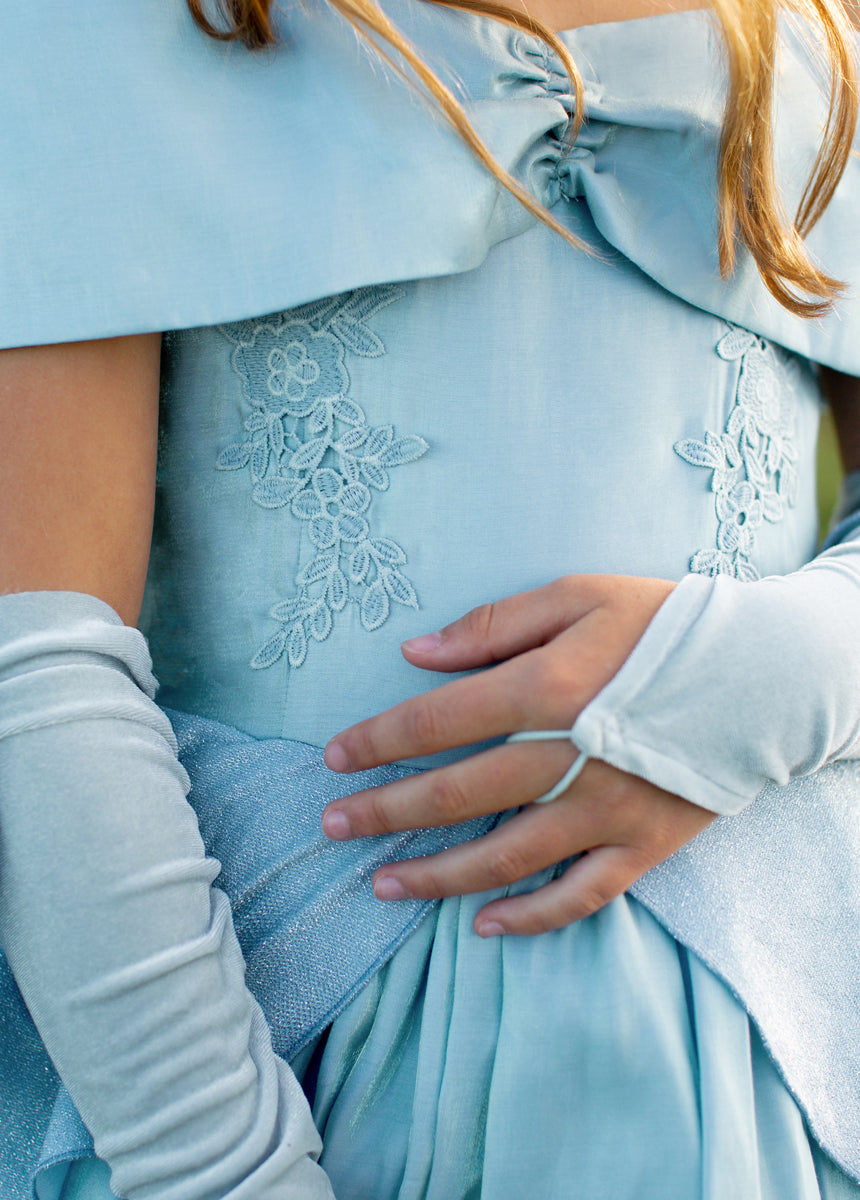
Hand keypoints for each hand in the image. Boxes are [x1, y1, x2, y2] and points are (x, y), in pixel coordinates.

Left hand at [322, 575, 716, 935]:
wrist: (767, 675)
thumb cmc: (665, 625)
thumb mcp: (580, 595)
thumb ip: (494, 625)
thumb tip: (415, 654)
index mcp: (550, 687)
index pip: (440, 720)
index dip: (379, 740)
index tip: (333, 758)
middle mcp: (571, 757)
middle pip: (458, 795)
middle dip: (386, 811)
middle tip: (332, 825)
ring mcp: (608, 809)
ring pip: (507, 856)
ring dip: (437, 873)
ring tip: (381, 884)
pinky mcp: (644, 845)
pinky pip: (581, 896)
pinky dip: (532, 916)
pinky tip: (484, 924)